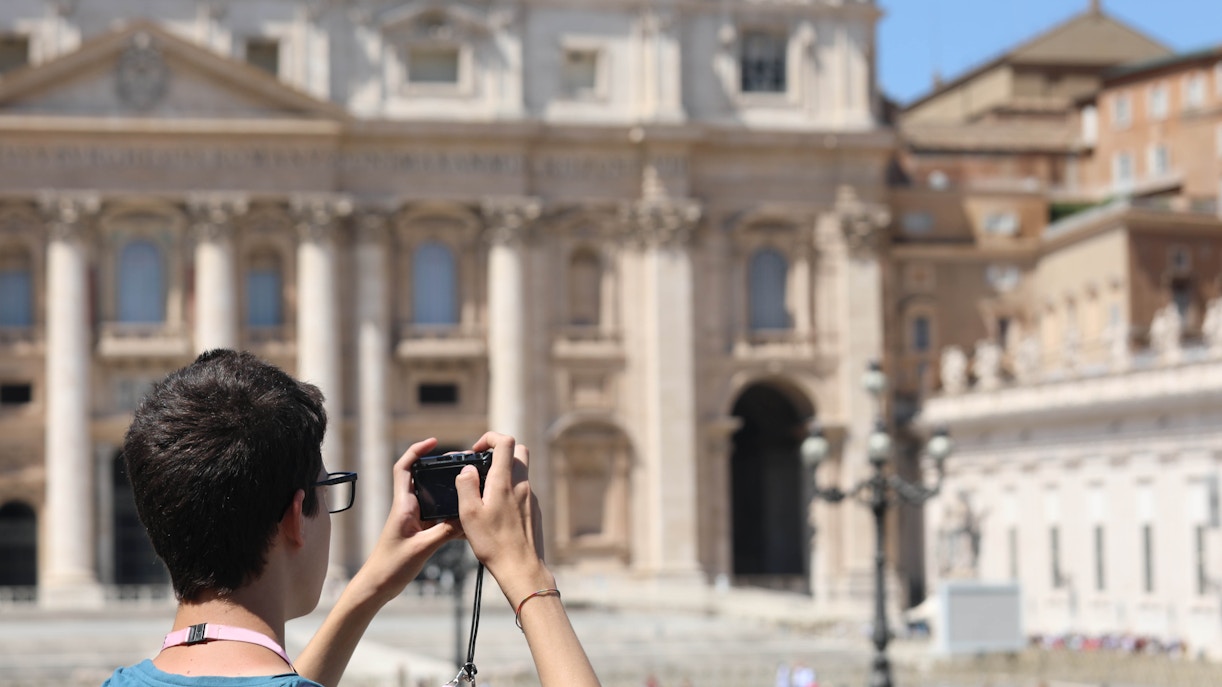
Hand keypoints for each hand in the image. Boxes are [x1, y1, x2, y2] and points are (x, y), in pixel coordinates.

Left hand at [357, 437, 460, 602]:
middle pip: (422, 478)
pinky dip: (452, 516)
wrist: (378, 586)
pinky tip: (467, 522)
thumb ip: (445, 531)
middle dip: (440, 468)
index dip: (417, 451)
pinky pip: (439, 517)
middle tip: (461, 464)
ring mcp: (413, 520)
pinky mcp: (419, 532)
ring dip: (448, 492)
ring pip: (433, 498)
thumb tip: (468, 518)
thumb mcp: (422, 548)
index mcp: (403, 505)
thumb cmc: (391, 566)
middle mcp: (407, 508)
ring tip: (469, 489)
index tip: (434, 442)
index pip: (405, 468)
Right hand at [455, 432, 549, 600]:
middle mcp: (522, 485)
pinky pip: (522, 491)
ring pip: (520, 472)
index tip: (476, 450)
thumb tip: (467, 469)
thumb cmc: (493, 543)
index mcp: (505, 481)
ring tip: (484, 493)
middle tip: (483, 466)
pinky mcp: (534, 511)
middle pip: (518, 452)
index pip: (505, 442)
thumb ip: (466, 485)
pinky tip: (496, 512)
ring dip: (503, 473)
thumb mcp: (469, 513)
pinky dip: (509, 491)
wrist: (521, 568)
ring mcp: (531, 498)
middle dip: (500, 451)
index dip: (490, 438)